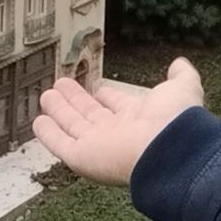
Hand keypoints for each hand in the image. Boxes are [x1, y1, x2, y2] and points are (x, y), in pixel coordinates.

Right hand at [31, 57, 205, 187]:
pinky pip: (61, 144)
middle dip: (77, 100)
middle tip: (61, 85)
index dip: (108, 96)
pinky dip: (48, 134)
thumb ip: (181, 75)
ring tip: (46, 95)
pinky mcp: (81, 158)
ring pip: (73, 126)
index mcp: (139, 118)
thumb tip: (179, 63)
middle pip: (91, 115)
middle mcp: (117, 133)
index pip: (118, 106)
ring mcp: (98, 146)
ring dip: (60, 111)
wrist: (167, 149)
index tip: (97, 86)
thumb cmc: (174, 120)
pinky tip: (38, 122)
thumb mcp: (183, 88)